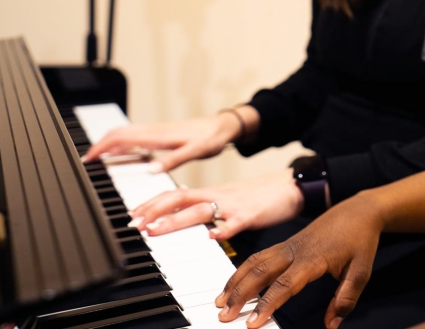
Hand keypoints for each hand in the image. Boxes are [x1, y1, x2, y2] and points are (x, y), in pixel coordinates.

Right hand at [82, 108, 255, 171]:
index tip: (88, 158)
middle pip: (118, 133)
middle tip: (87, 160)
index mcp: (159, 135)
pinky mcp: (162, 134)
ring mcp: (157, 131)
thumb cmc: (212, 137)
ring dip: (109, 143)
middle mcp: (155, 131)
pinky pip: (135, 136)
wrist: (224, 126)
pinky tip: (122, 153)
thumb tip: (150, 170)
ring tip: (98, 158)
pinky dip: (122, 143)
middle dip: (99, 144)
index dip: (102, 147)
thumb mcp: (196, 151)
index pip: (122, 137)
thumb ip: (174, 160)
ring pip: (125, 133)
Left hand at [129, 168, 304, 240]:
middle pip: (181, 199)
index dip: (153, 204)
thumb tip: (189, 216)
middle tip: (135, 224)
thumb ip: (210, 205)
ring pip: (201, 210)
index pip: (176, 195)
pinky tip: (213, 237)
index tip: (134, 215)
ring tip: (156, 231)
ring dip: (176, 221)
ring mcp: (234, 205)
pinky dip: (223, 230)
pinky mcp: (251, 215)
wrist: (290, 186)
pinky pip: (235, 222)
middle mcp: (219, 196)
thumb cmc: (261, 195)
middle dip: (155, 211)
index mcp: (213, 193)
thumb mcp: (229, 198)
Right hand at [216, 195, 384, 328]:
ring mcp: (288, 246)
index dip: (267, 304)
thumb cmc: (360, 240)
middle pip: (261, 271)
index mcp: (313, 259)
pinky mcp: (286, 244)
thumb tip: (332, 324)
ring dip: (236, 281)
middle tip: (224, 315)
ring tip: (221, 302)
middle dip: (240, 294)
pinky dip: (243, 270)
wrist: (358, 211)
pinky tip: (235, 283)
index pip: (285, 285)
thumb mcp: (362, 271)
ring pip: (255, 262)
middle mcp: (295, 251)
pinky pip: (259, 257)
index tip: (252, 323)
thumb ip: (346, 298)